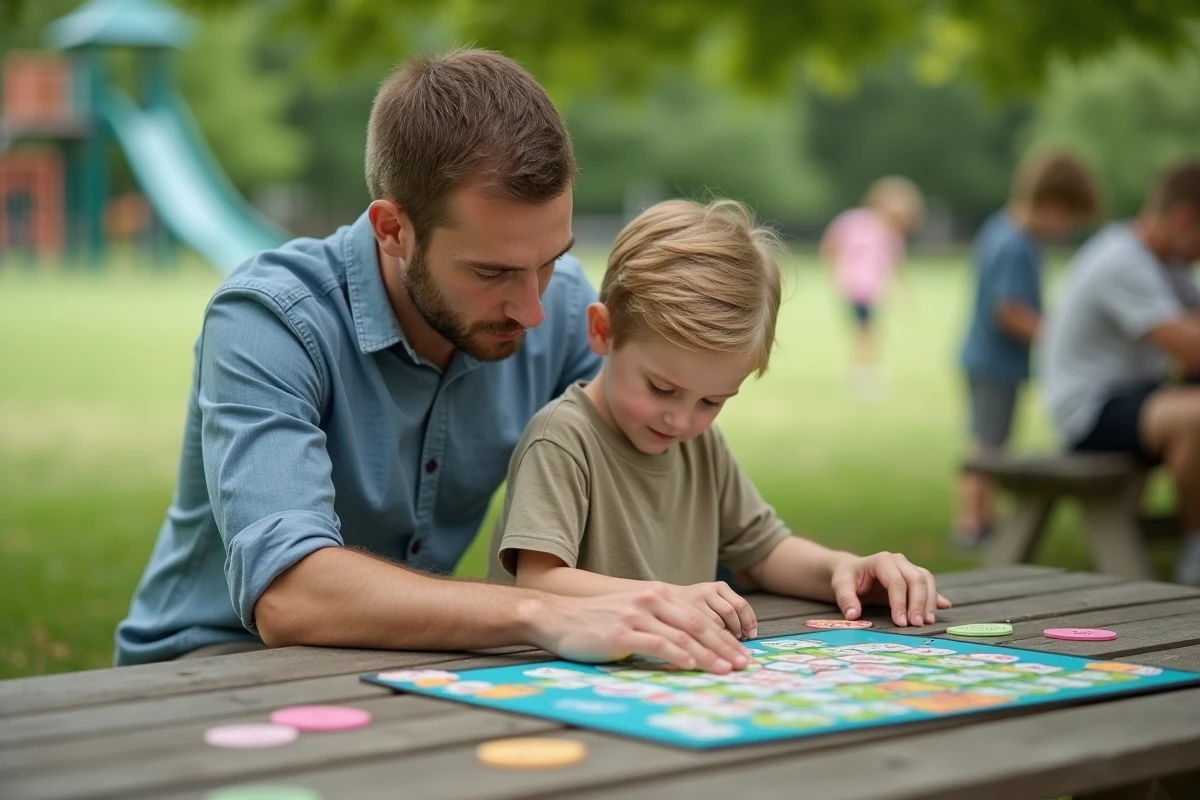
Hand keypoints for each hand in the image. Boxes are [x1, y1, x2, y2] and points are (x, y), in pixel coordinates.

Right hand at [524, 583, 752, 673]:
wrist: (558, 617)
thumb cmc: (596, 620)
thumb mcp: (633, 613)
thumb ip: (661, 623)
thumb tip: (692, 648)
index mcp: (657, 593)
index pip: (699, 617)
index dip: (723, 637)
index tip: (741, 654)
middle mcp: (650, 599)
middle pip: (697, 625)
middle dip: (724, 647)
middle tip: (743, 665)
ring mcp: (636, 615)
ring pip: (682, 636)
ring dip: (708, 656)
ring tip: (725, 670)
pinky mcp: (621, 632)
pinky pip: (656, 643)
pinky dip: (677, 655)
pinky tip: (691, 666)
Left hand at [829, 552, 950, 626]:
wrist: (852, 571)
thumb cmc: (847, 577)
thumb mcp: (841, 585)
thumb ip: (846, 599)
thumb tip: (853, 616)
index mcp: (882, 560)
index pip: (896, 582)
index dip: (900, 603)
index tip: (900, 623)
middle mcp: (899, 561)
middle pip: (917, 580)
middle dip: (919, 603)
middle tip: (916, 625)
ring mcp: (909, 567)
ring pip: (927, 581)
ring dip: (929, 601)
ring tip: (927, 622)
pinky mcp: (914, 576)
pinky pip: (929, 584)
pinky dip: (936, 596)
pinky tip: (944, 606)